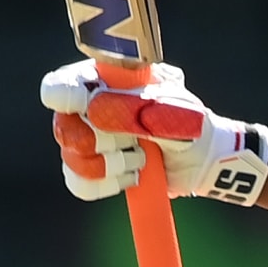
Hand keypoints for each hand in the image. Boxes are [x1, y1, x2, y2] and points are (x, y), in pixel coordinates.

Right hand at [40, 58, 267, 205]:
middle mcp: (90, 108)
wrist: (203, 159)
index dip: (64, 95)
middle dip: (98, 141)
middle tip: (130, 143)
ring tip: (141, 160)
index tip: (83, 105)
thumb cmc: (190, 121)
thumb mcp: (172, 110)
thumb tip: (93, 109)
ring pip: (72, 157)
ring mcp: (89, 139)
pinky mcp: (93, 170)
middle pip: (64, 126)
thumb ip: (136, 107)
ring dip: (109, 164)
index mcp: (106, 82)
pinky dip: (105, 185)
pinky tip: (132, 177)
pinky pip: (79, 184)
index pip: (64, 83)